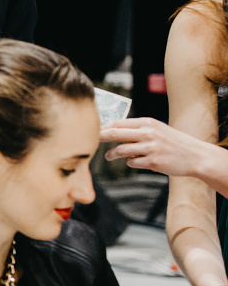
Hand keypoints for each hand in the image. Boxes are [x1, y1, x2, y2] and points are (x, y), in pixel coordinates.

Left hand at [100, 117, 215, 178]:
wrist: (195, 156)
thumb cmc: (173, 142)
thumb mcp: (157, 129)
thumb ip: (137, 130)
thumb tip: (112, 130)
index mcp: (148, 123)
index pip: (119, 123)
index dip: (104, 127)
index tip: (93, 131)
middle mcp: (148, 133)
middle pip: (115, 134)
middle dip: (100, 137)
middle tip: (90, 141)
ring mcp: (150, 148)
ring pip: (120, 150)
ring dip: (112, 154)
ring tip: (109, 156)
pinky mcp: (153, 161)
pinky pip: (132, 162)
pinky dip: (131, 162)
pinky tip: (136, 161)